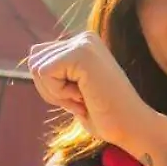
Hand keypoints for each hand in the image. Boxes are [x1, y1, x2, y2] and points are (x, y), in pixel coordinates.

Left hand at [26, 31, 155, 150]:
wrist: (132, 127)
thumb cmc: (105, 117)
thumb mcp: (74, 90)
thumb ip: (58, 74)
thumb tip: (34, 63)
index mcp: (83, 44)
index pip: (38, 58)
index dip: (51, 87)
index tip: (80, 97)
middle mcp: (83, 38)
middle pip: (34, 60)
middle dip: (50, 89)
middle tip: (81, 99)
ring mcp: (84, 43)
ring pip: (36, 66)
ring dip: (55, 92)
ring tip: (84, 97)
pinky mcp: (82, 53)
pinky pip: (44, 73)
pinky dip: (59, 93)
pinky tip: (84, 96)